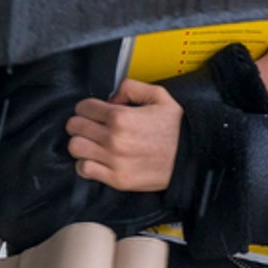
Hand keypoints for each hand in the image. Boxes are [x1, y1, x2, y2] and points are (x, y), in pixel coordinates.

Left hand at [64, 79, 180, 192]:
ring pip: (75, 148)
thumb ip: (131, 88)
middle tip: (90, 126)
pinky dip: (85, 164)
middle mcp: (114, 139)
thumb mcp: (159, 96)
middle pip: (75, 127)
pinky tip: (95, 160)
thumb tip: (111, 97)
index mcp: (121, 117)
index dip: (86, 108)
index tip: (93, 112)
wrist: (192, 158)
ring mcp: (114, 160)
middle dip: (80, 123)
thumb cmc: (177, 129)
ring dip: (81, 143)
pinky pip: (85, 170)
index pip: (83, 108)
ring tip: (92, 143)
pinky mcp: (117, 179)